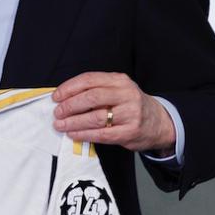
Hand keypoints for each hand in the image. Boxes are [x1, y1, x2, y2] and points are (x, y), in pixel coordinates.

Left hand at [53, 72, 175, 152]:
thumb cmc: (131, 105)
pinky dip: (84, 134)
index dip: (69, 88)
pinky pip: (101, 134)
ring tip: (60, 125)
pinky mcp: (130, 132)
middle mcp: (127, 94)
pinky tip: (73, 134)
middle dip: (70, 105)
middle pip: (92, 97)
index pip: (90, 79)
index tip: (56, 96)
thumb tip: (65, 98)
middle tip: (57, 112)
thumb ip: (97, 90)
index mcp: (120, 80)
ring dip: (73, 122)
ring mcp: (130, 113)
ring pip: (95, 117)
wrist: (158, 122)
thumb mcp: (118, 90)